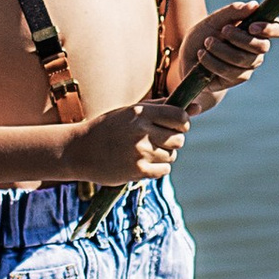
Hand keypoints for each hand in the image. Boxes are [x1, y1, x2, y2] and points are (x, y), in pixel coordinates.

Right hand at [67, 93, 191, 185]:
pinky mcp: (138, 171)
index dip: (182, 123)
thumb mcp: (132, 112)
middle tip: (156, 140)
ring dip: (163, 155)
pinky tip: (142, 163)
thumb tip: (198, 106)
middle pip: (179, 139)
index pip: (180, 117)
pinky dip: (157, 168)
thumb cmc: (108, 128)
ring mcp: (140, 152)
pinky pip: (164, 170)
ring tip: (144, 151)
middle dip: (172, 140)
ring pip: (172, 156)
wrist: (79, 150)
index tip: (173, 126)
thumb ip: (165, 108)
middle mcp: (141, 131)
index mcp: (140, 113)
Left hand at [177, 5, 278, 99]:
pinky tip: (202, 54)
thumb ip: (233, 11)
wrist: (187, 57)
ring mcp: (248, 66)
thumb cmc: (204, 35)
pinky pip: (228, 71)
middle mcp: (256, 49)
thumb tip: (254, 5)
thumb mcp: (214, 19)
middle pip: (262, 46)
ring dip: (221, 49)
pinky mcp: (235, 79)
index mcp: (257, 31)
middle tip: (223, 30)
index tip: (252, 26)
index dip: (271, 28)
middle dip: (240, 38)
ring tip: (206, 43)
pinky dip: (212, 61)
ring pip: (242, 59)